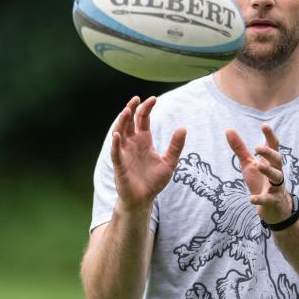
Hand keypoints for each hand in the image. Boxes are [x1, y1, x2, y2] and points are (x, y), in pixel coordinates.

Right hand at [110, 96, 186, 213]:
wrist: (143, 199)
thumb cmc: (153, 181)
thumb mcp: (169, 162)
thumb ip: (175, 146)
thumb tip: (183, 128)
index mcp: (144, 140)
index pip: (142, 119)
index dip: (146, 108)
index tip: (153, 99)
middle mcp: (132, 144)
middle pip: (129, 122)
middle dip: (131, 109)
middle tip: (136, 98)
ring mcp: (124, 153)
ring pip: (120, 133)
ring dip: (122, 122)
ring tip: (127, 110)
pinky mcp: (120, 165)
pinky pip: (116, 153)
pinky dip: (116, 144)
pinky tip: (118, 135)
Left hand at [225, 124, 291, 223]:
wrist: (273, 208)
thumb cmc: (260, 181)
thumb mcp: (248, 164)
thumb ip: (240, 148)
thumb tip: (228, 129)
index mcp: (270, 162)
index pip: (273, 147)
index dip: (270, 136)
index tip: (264, 125)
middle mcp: (276, 172)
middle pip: (277, 160)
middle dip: (269, 153)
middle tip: (257, 147)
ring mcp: (276, 187)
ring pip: (276, 177)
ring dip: (268, 171)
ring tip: (258, 165)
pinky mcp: (272, 201)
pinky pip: (268, 199)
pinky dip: (260, 199)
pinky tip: (251, 199)